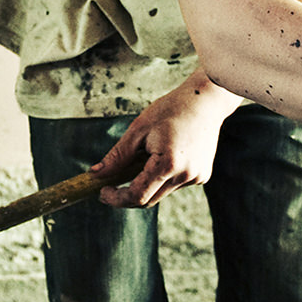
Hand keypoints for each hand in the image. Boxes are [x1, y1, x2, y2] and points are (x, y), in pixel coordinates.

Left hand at [89, 74, 243, 206]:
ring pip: (161, 193)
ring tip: (144, 155)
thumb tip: (95, 174)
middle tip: (110, 184)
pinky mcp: (201, 176)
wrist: (206, 100)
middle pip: (149, 200)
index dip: (116, 198)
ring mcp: (196, 178)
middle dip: (127, 195)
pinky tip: (165, 153)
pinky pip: (174, 185)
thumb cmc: (170, 110)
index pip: (137, 195)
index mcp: (168, 164)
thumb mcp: (138, 130)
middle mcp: (185, 175)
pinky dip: (162, 177)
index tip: (102, 192)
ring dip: (146, 183)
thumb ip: (118, 156)